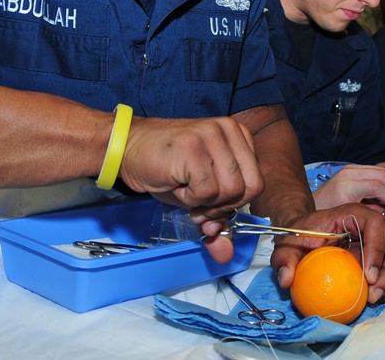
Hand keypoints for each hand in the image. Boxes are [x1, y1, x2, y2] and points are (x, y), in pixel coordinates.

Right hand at [120, 115, 262, 219]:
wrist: (128, 148)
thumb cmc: (166, 168)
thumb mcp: (199, 194)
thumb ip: (218, 219)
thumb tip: (225, 254)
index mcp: (238, 135)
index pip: (256, 183)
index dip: (233, 204)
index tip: (209, 204)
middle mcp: (229, 130)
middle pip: (248, 189)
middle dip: (220, 206)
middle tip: (196, 201)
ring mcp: (212, 135)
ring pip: (229, 190)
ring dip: (203, 201)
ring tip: (183, 185)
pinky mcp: (194, 147)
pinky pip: (206, 191)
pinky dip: (189, 197)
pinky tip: (175, 182)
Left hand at [269, 204, 384, 304]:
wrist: (305, 237)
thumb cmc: (299, 236)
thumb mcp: (287, 244)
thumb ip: (284, 259)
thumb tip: (286, 279)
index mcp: (353, 215)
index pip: (376, 224)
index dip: (377, 249)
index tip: (367, 276)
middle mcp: (372, 226)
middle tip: (373, 295)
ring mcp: (381, 243)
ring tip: (374, 299)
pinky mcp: (383, 258)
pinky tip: (374, 298)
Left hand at [312, 165, 384, 222]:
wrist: (312, 204)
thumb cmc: (327, 214)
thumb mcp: (350, 217)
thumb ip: (373, 214)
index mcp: (347, 186)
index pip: (378, 187)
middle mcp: (349, 173)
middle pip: (382, 175)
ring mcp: (350, 169)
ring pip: (380, 171)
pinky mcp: (352, 169)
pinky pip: (374, 171)